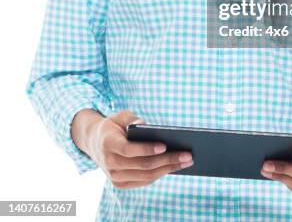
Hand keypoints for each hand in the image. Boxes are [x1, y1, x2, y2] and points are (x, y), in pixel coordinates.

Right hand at [71, 109, 193, 188]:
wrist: (96, 143)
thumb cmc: (114, 125)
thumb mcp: (120, 116)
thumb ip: (132, 118)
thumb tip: (146, 124)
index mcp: (108, 144)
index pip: (129, 150)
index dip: (146, 149)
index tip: (165, 146)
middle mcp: (110, 163)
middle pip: (142, 165)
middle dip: (167, 160)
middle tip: (187, 155)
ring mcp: (114, 176)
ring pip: (146, 176)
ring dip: (168, 169)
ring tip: (186, 161)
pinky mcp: (120, 183)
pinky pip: (144, 181)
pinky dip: (160, 174)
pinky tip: (175, 166)